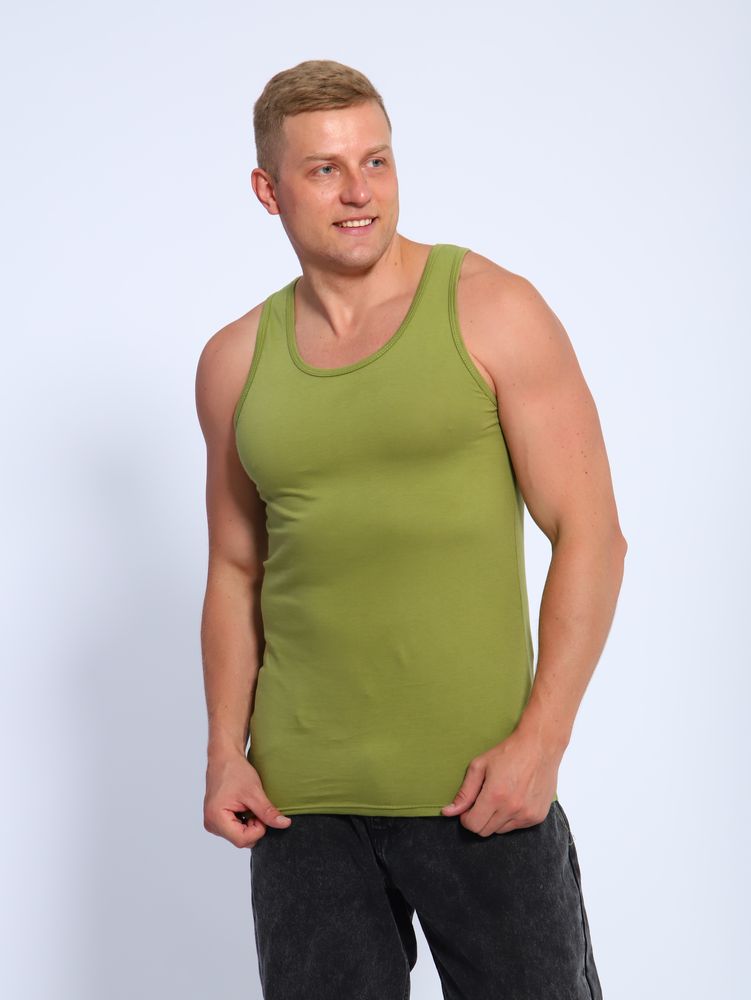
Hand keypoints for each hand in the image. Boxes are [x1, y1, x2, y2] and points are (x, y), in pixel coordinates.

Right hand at [203, 751, 291, 847]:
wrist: (224, 758)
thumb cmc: (235, 771)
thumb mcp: (254, 792)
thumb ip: (268, 812)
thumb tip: (284, 824)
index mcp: (216, 819)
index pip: (243, 840)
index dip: (258, 829)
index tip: (260, 812)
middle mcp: (211, 825)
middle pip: (241, 840)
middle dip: (254, 827)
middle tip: (255, 807)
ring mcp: (212, 823)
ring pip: (239, 836)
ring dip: (249, 824)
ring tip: (248, 805)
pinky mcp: (216, 820)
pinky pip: (235, 830)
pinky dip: (244, 821)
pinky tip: (243, 806)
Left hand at [440, 728, 561, 835]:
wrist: (540, 746)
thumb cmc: (508, 753)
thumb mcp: (479, 766)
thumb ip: (464, 793)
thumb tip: (448, 812)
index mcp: (495, 795)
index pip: (473, 825)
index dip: (466, 818)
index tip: (469, 807)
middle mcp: (512, 808)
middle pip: (485, 831)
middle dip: (479, 819)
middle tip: (483, 801)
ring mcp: (527, 814)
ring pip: (500, 831)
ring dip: (495, 819)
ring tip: (501, 798)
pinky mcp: (538, 817)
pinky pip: (516, 827)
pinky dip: (511, 818)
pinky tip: (514, 799)